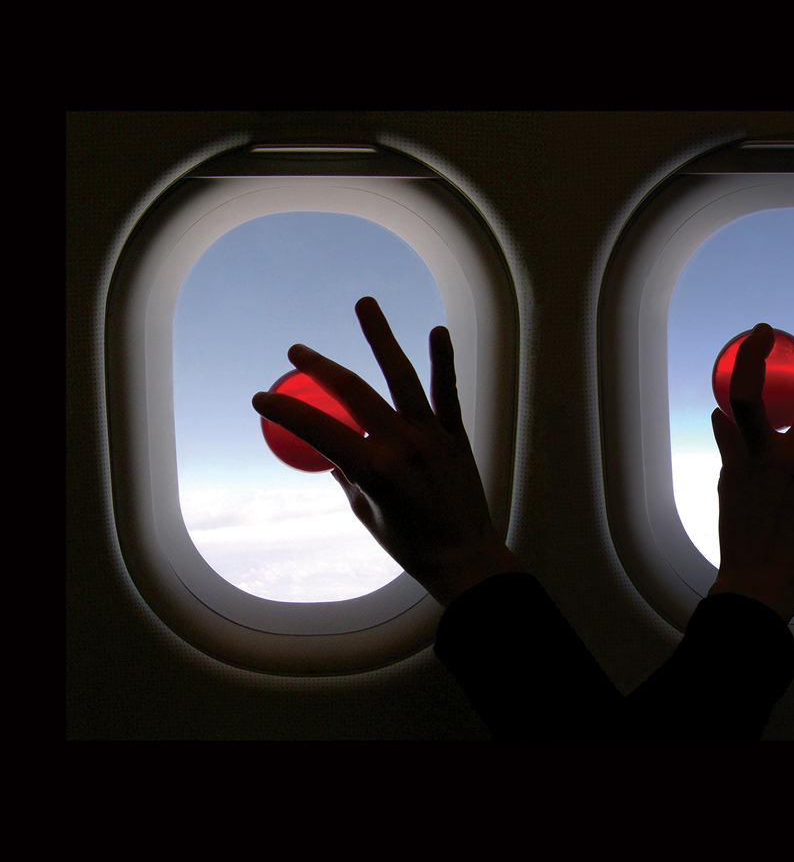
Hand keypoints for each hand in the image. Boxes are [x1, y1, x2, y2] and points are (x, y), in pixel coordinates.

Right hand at [251, 297, 519, 605]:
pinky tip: (438, 330)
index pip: (318, 430)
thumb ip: (347, 475)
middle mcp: (402, 445)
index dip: (285, 411)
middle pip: (353, 392)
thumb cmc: (409, 543)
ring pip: (401, 377)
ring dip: (381, 337)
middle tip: (296, 351)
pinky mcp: (456, 435)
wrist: (465, 557)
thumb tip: (329, 450)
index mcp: (372, 470)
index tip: (261, 396)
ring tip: (365, 304)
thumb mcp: (365, 512)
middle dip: (319, 367)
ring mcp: (432, 436)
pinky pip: (446, 392)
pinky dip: (443, 360)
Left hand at [708, 323, 793, 621]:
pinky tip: (735, 424)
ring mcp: (738, 466)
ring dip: (735, 389)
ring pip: (727, 413)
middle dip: (751, 354)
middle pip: (746, 393)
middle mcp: (763, 455)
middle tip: (762, 330)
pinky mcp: (725, 479)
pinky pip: (726, 442)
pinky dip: (731, 427)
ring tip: (746, 370)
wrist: (755, 585)